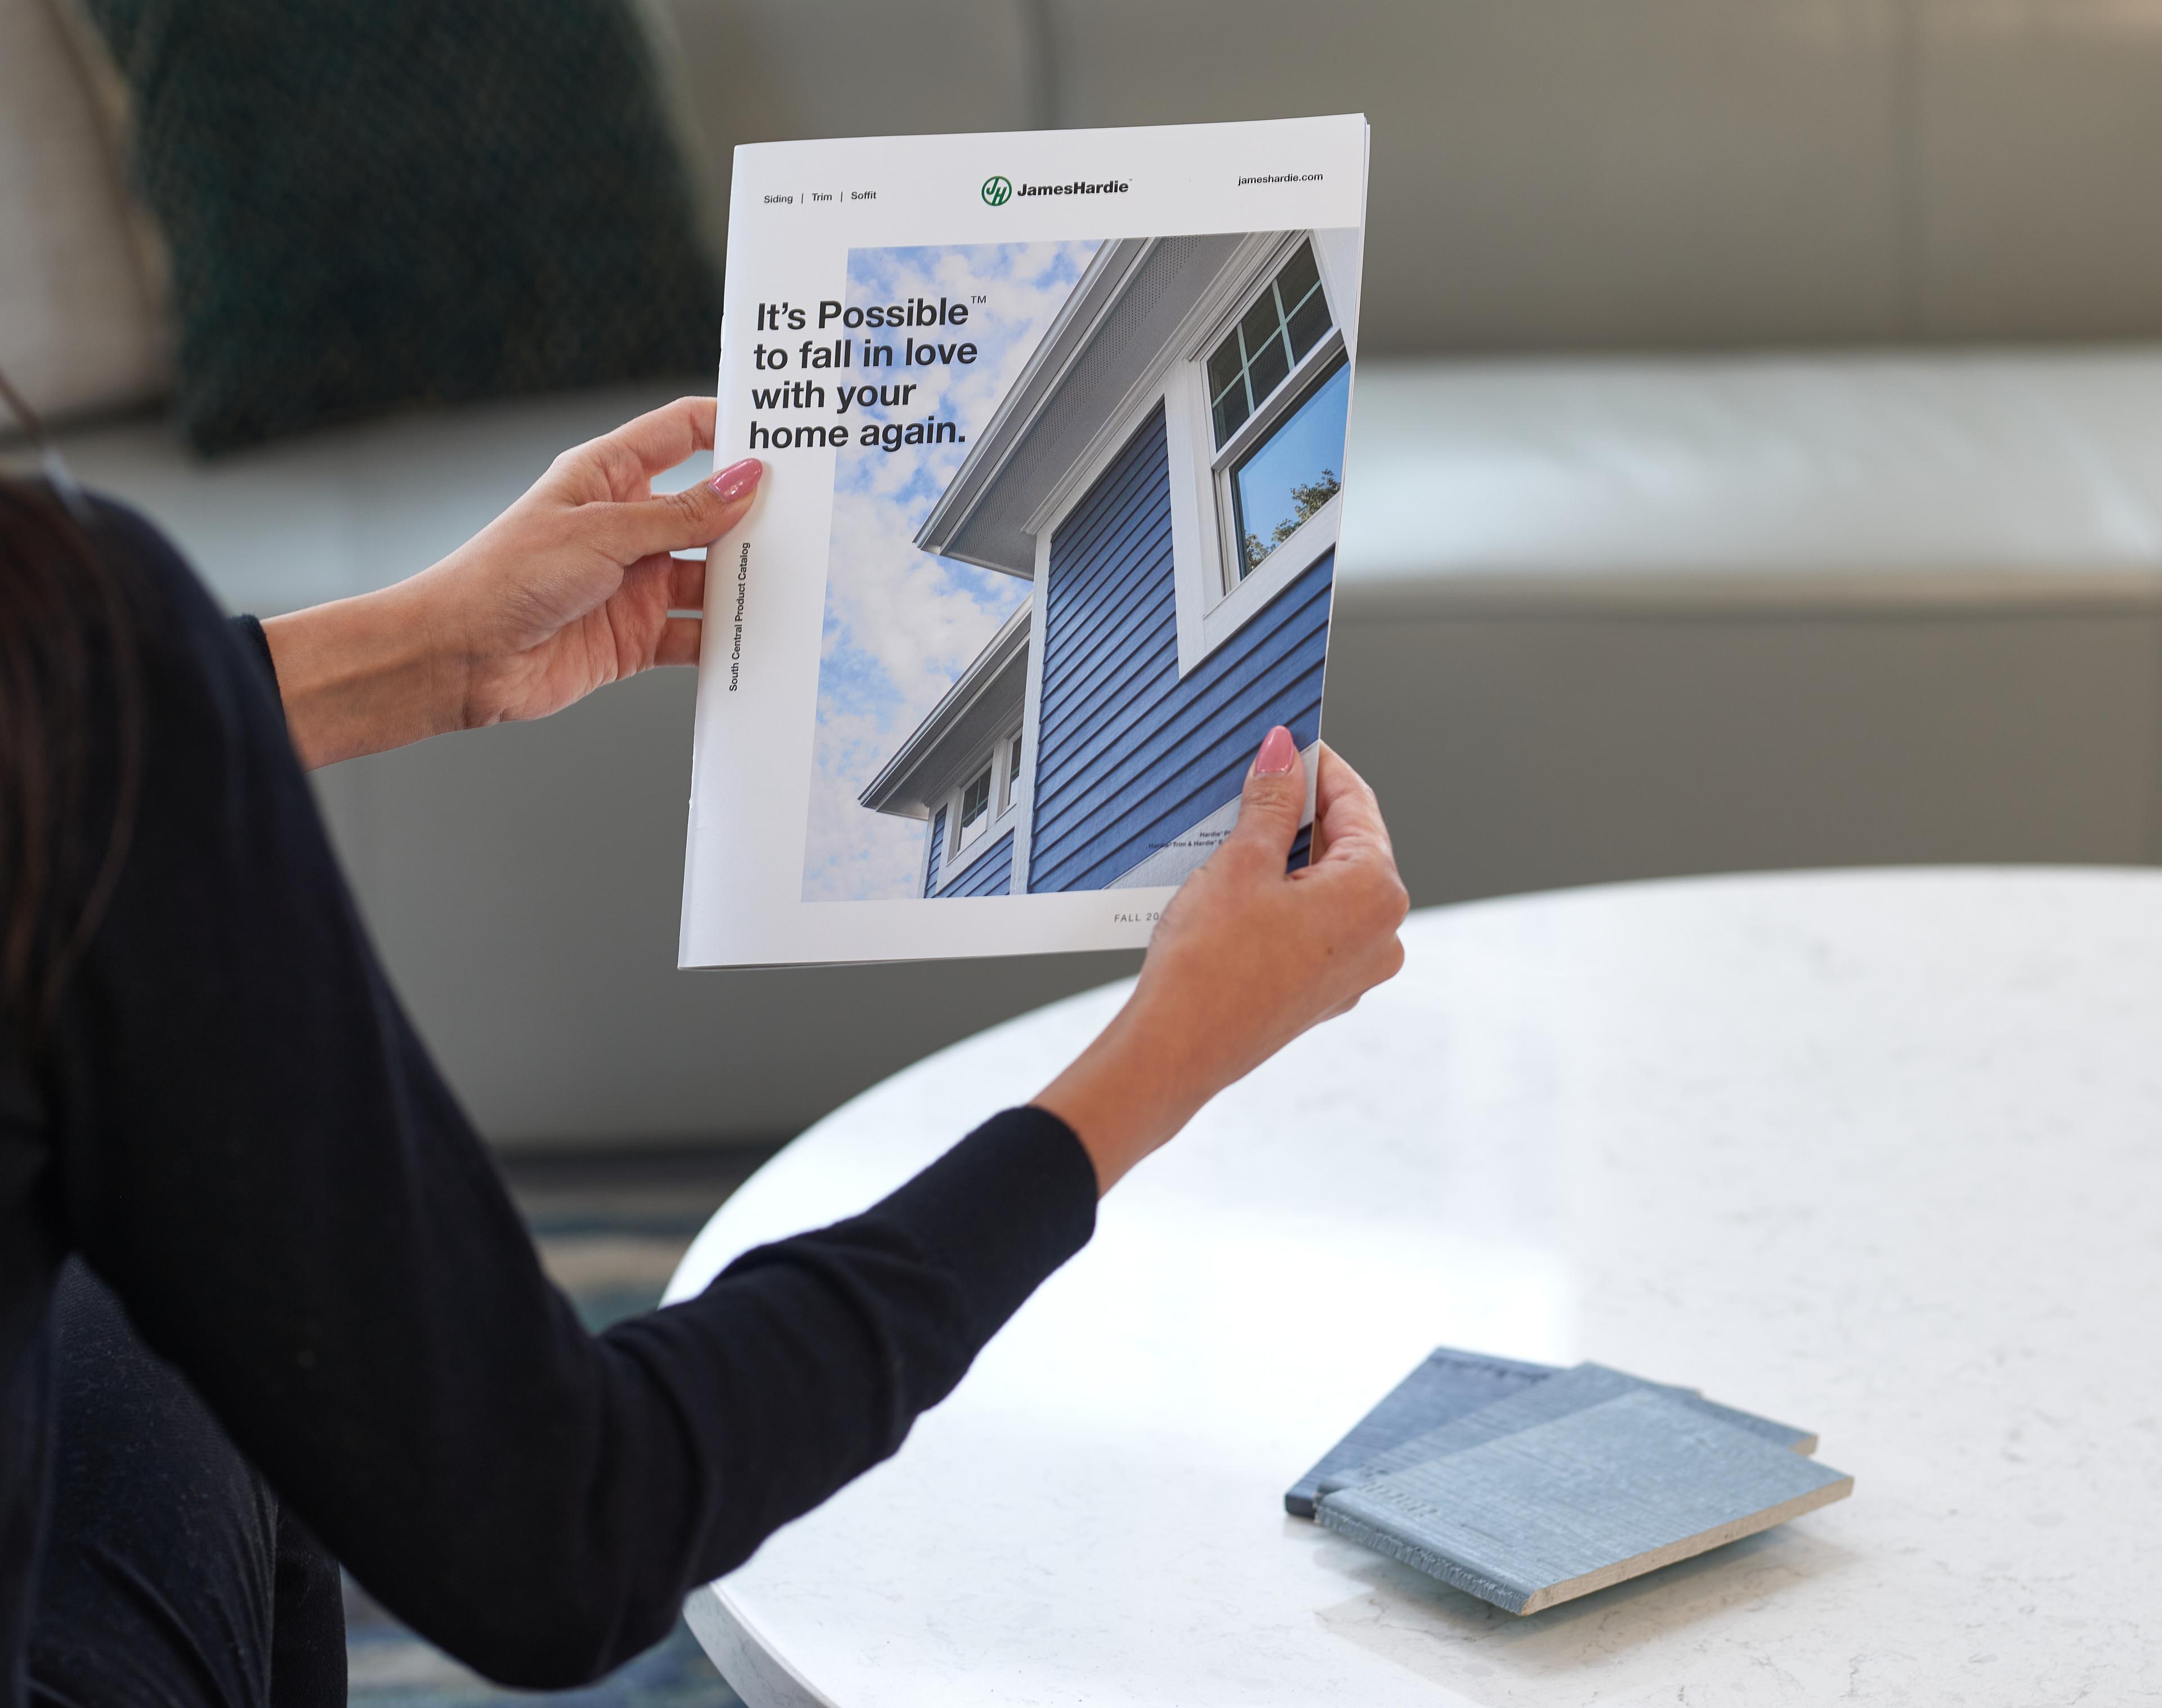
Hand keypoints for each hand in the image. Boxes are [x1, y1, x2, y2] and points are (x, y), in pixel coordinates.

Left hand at [262, 398, 761, 767]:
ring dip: (746, 582)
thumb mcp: (603, 533)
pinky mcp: (638, 636)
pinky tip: (758, 639)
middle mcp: (628, 527)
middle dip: (755, 514)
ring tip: (796, 582)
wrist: (459, 659)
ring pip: (710, 577)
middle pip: (708, 510)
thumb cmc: (505, 577)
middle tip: (813, 516)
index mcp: (610, 477)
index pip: (683, 434)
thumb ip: (681, 515)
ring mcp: (636, 583)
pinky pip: (697, 636)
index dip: (730, 426)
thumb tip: (746, 482)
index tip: (783, 431)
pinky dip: (726, 641)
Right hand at [1034, 730, 1408, 1191]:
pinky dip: (1286, 901)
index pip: (1356, 805)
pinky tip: (1241, 888)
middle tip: (1257, 782)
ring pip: (1330, 890)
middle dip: (1302, 813)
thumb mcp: (1240, 864)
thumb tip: (1284, 753)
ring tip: (1239, 833)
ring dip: (1290, 858)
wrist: (1178, 1051)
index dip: (1319, 767)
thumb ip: (1271, 802)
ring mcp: (1356, 971)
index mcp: (1375, 894)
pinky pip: (1315, 928)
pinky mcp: (1324, 993)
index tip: (1290, 743)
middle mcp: (1382, 935)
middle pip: (1349, 848)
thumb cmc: (1210, 963)